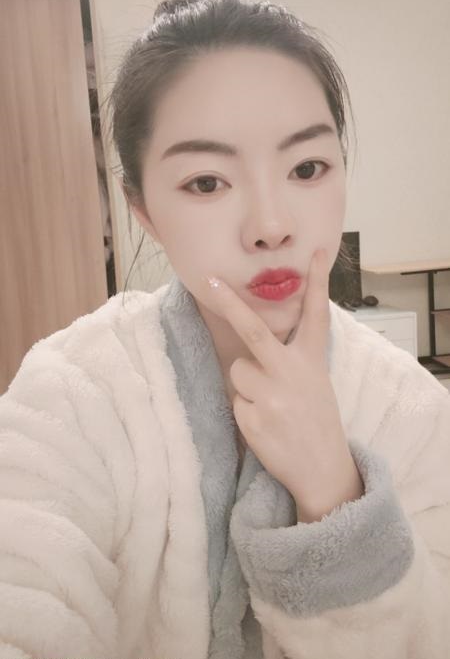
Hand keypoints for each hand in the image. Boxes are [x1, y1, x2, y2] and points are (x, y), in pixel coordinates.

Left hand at [203, 248, 360, 514]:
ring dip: (247, 386)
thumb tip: (254, 347)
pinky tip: (267, 425)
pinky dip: (246, 411)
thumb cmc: (318, 420)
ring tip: (271, 406)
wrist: (323, 469)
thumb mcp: (316, 383)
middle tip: (211, 281)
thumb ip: (292, 360)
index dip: (317, 282)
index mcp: (311, 361)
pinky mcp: (253, 420)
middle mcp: (291, 373)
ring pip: (238, 372)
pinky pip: (236, 401)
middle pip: (254, 331)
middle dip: (230, 303)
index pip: (316, 315)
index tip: (315, 253)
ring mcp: (272, 397)